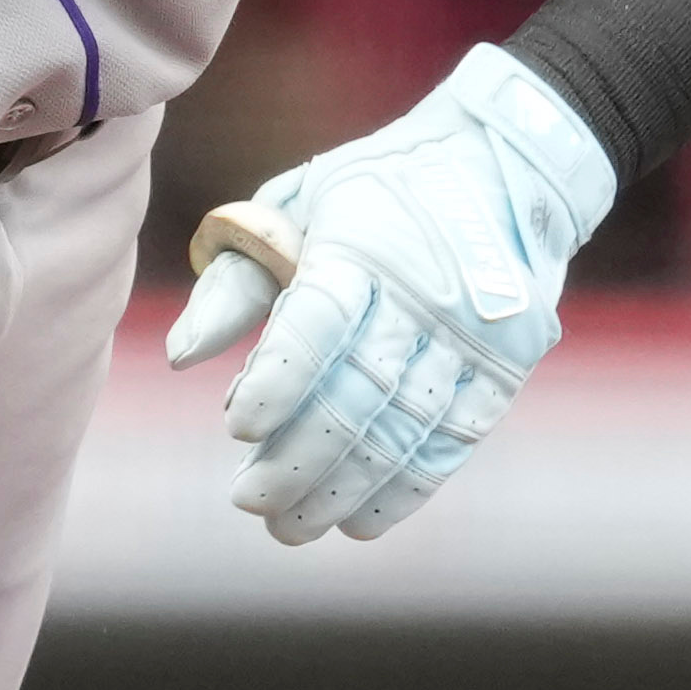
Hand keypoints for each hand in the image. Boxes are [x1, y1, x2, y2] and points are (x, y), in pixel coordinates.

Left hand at [161, 48, 612, 546]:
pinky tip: (358, 522)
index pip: (317, 323)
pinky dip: (404, 491)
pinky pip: (454, 443)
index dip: (277, 384)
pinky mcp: (508, 365)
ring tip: (289, 526)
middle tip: (248, 501)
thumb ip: (235, 281)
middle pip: (357, 392)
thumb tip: (181, 359)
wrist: (508, 163)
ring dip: (342, 490)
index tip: (237, 430)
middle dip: (297, 461)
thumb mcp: (296, 206)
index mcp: (361, 244)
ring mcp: (474, 333)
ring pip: (403, 430)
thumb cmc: (376, 193)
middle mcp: (423, 292)